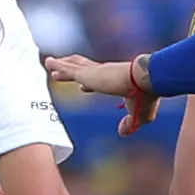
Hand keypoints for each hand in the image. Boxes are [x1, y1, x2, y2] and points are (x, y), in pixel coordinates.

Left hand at [44, 53, 159, 134]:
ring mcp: (95, 72)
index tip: (82, 86)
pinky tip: (48, 63)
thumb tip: (123, 132)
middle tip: (59, 72)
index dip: (89, 83)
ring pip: (74, 66)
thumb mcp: (140, 116)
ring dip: (61, 65)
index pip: (99, 81)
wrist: (146, 80)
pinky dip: (58, 65)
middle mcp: (105, 74)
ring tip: (49, 63)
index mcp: (116, 81)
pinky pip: (68, 69)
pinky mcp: (87, 74)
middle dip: (72, 70)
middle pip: (84, 70)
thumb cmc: (146, 96)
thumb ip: (130, 123)